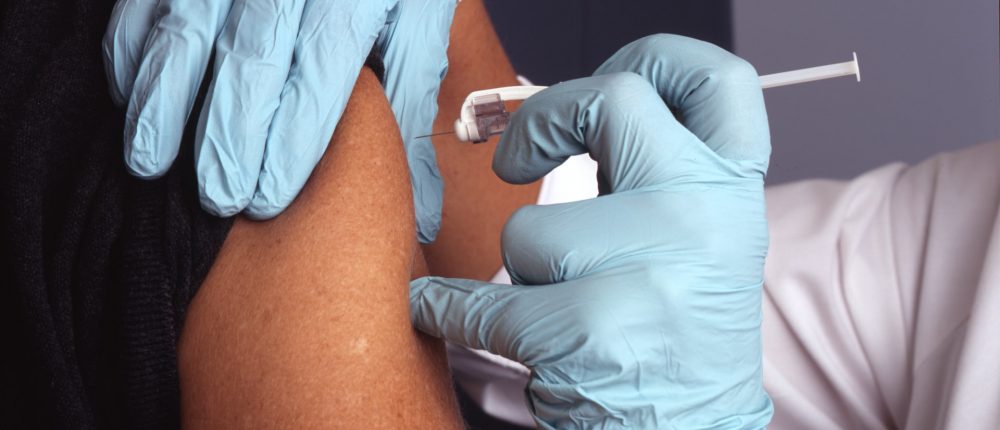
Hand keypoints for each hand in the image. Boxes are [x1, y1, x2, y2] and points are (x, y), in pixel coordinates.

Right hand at [103, 0, 454, 239]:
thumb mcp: (414, 19)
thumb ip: (409, 99)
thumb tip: (422, 204)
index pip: (318, 74)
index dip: (290, 139)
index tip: (266, 197)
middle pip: (249, 60)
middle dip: (228, 135)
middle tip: (218, 197)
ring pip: (184, 32)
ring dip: (163, 102)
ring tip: (151, 162)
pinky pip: (144, 5)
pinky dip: (131, 52)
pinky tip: (133, 99)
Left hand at [410, 35, 773, 427]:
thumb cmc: (676, 334)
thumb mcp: (693, 241)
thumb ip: (650, 174)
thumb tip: (567, 115)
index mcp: (733, 192)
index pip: (718, 80)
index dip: (657, 57)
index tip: (608, 73)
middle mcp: (705, 217)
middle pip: (610, 102)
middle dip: (541, 120)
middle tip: (512, 158)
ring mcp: (653, 270)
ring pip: (530, 227)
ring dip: (524, 271)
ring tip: (560, 309)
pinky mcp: (593, 328)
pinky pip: (482, 298)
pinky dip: (448, 308)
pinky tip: (443, 312)